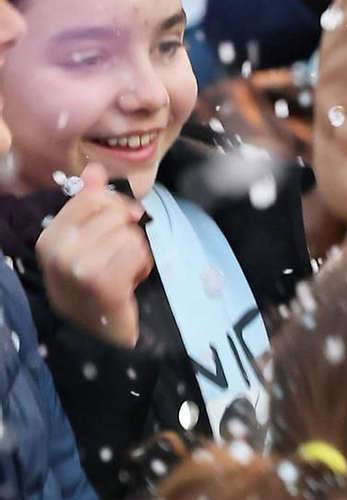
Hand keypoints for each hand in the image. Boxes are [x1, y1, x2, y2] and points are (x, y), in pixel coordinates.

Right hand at [35, 165, 152, 349]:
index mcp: (50, 238)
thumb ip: (88, 203)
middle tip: (116, 256)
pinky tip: (129, 280)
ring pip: (130, 234)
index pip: (92, 197)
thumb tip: (95, 168)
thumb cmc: (92, 281)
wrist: (96, 331)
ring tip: (122, 269)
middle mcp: (60, 253)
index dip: (114, 206)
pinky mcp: (105, 284)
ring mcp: (80, 269)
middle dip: (126, 232)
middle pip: (115, 213)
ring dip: (136, 251)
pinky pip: (139, 253)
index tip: (117, 224)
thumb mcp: (83, 240)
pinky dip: (142, 265)